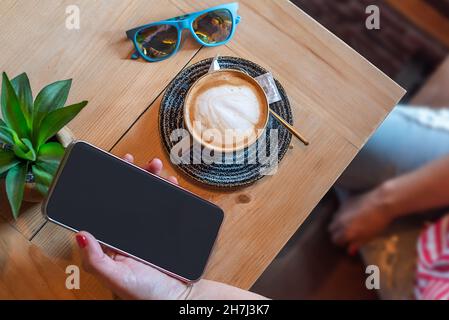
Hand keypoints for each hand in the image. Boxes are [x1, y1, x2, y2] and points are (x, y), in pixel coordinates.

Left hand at [75, 154, 188, 299]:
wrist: (180, 299)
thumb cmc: (147, 294)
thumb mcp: (118, 278)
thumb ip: (97, 260)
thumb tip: (79, 234)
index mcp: (114, 241)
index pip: (107, 208)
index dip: (109, 187)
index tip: (111, 168)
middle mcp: (131, 232)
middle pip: (130, 198)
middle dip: (133, 176)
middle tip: (135, 161)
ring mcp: (150, 229)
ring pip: (150, 198)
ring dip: (152, 180)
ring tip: (156, 168)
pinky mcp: (168, 229)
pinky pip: (169, 207)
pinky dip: (171, 193)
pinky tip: (172, 184)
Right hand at [329, 187, 394, 254]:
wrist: (381, 202)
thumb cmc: (378, 222)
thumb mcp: (369, 236)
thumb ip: (357, 243)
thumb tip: (350, 250)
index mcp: (346, 232)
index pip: (335, 239)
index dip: (341, 242)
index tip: (346, 242)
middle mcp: (340, 221)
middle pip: (331, 229)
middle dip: (336, 232)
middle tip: (346, 234)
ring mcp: (341, 211)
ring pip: (333, 219)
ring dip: (338, 223)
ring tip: (348, 224)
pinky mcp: (345, 202)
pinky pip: (339, 210)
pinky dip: (342, 214)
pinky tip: (352, 214)